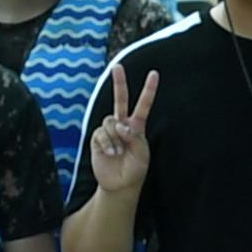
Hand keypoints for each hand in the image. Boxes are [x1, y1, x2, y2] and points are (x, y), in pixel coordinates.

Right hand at [87, 70, 158, 192]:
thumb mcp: (142, 153)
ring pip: (110, 121)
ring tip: (119, 151)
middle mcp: (122, 125)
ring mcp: (109, 131)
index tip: (154, 73)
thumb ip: (134, 136)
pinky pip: (101, 133)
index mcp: (137, 126)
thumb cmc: (135, 169)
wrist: (120, 184)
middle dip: (119, 83)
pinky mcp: (97, 138)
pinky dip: (107, 143)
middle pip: (120, 100)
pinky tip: (111, 153)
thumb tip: (120, 125)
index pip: (144, 104)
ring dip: (115, 137)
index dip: (149, 90)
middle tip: (117, 66)